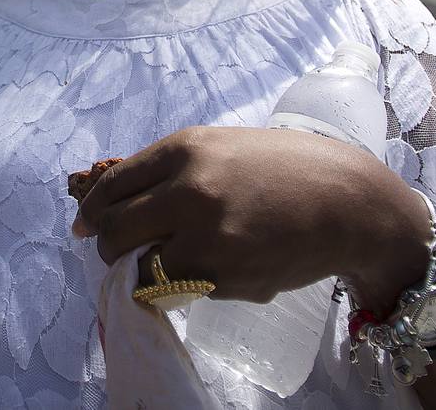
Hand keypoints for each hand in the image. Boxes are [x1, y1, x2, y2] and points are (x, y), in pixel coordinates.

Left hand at [74, 126, 427, 311]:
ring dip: (139, 271)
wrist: (350, 203)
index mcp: (185, 149)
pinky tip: (204, 269)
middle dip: (107, 244)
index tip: (85, 222)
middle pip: (114, 227)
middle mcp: (189, 189)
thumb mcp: (222, 148)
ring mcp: (205, 236)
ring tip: (159, 265)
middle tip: (114, 251)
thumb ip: (173, 171)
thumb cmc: (286, 169)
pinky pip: (177, 287)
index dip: (94, 209)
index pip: (113, 183)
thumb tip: (117, 200)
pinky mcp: (224, 276)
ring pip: (139, 266)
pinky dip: (178, 285)